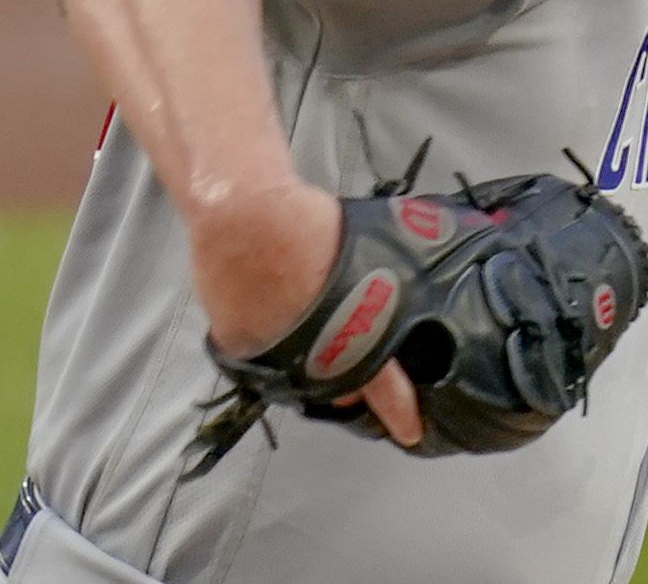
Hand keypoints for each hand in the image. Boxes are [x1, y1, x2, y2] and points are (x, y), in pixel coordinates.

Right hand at [189, 179, 423, 447]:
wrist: (244, 213)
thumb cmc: (310, 223)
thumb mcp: (370, 248)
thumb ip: (385, 283)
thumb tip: (404, 290)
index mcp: (352, 332)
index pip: (383, 385)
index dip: (400, 411)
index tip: (409, 433)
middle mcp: (313, 356)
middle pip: (336, 384)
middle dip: (350, 380)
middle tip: (357, 364)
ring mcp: (272, 357)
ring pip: (299, 375)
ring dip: (310, 364)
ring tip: (315, 344)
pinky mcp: (238, 348)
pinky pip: (262, 355)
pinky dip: (272, 341)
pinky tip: (273, 318)